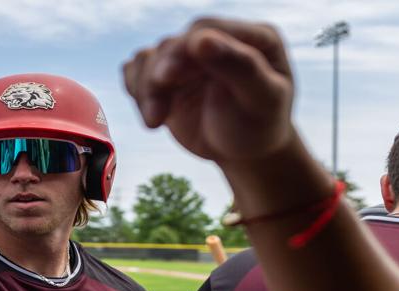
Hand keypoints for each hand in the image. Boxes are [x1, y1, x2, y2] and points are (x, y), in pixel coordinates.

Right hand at [123, 19, 296, 165]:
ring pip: (150, 57)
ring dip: (145, 88)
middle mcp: (216, 39)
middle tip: (156, 112)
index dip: (184, 49)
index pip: (208, 29)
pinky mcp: (168, 74)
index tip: (168, 75)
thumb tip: (203, 38)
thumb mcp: (262, 98)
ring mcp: (189, 56)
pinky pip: (138, 70)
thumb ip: (240, 66)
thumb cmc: (260, 126)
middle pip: (174, 44)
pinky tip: (151, 116)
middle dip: (159, 75)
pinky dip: (136, 90)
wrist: (246, 153)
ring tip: (154, 121)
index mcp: (251, 36)